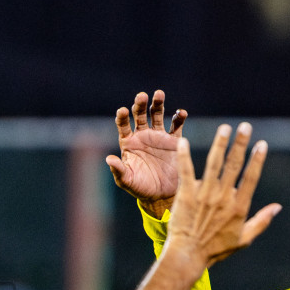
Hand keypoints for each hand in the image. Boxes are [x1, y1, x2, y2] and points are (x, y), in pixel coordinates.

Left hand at [106, 90, 187, 217]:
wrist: (161, 195)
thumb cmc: (140, 188)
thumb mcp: (127, 181)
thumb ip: (118, 170)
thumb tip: (108, 159)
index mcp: (128, 142)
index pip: (123, 125)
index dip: (122, 117)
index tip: (122, 111)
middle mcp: (142, 135)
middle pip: (139, 115)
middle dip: (140, 105)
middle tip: (141, 96)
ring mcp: (158, 136)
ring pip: (157, 115)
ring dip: (158, 104)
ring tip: (158, 94)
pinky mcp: (173, 140)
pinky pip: (176, 125)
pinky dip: (179, 117)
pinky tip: (181, 112)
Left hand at [164, 123, 281, 265]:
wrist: (188, 255)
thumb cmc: (216, 250)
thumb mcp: (244, 239)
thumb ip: (262, 221)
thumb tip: (278, 207)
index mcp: (239, 207)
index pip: (251, 178)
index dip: (257, 160)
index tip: (261, 144)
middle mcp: (223, 198)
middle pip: (234, 165)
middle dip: (241, 144)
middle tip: (245, 127)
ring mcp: (204, 195)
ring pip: (214, 164)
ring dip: (220, 144)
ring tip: (224, 128)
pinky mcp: (186, 195)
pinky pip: (186, 171)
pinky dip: (184, 156)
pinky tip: (183, 142)